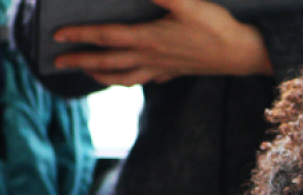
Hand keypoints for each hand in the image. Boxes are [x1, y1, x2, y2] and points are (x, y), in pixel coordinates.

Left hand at [52, 0, 273, 85]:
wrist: (244, 54)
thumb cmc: (217, 27)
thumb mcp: (188, 3)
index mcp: (149, 38)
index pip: (106, 37)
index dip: (80, 35)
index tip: (57, 35)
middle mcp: (151, 57)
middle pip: (108, 62)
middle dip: (81, 61)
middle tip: (59, 62)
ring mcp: (163, 68)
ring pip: (125, 76)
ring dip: (102, 76)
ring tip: (87, 73)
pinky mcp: (176, 72)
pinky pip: (147, 79)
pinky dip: (131, 79)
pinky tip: (129, 77)